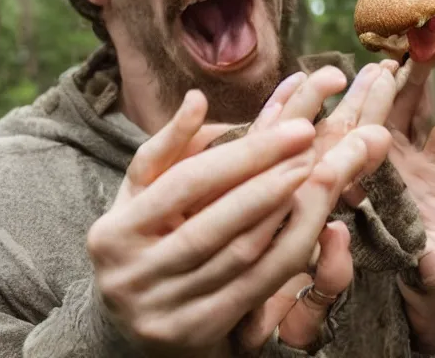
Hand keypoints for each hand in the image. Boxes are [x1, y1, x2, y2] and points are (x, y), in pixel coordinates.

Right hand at [88, 73, 390, 357]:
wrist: (129, 329)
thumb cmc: (147, 243)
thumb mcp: (143, 196)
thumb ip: (168, 148)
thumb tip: (197, 99)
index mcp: (114, 233)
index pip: (188, 181)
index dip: (246, 153)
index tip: (298, 126)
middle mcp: (132, 275)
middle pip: (217, 219)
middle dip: (273, 178)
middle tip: (316, 146)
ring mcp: (163, 310)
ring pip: (241, 254)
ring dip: (287, 213)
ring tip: (320, 176)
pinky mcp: (196, 334)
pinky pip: (255, 287)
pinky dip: (285, 250)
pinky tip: (315, 223)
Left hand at [383, 59, 434, 352]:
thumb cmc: (427, 283)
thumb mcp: (430, 276)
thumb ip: (429, 267)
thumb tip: (427, 261)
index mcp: (367, 195)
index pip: (362, 146)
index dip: (372, 109)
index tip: (381, 77)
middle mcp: (377, 174)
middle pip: (377, 118)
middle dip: (387, 83)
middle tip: (400, 47)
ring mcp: (401, 167)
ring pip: (405, 117)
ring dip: (415, 83)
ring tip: (430, 47)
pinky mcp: (426, 168)